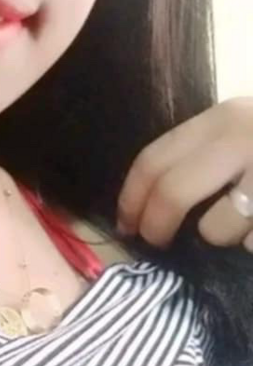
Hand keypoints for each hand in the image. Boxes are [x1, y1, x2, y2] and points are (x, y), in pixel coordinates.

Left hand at [116, 98, 252, 251]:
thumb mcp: (244, 132)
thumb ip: (205, 156)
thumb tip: (156, 206)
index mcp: (220, 120)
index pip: (154, 159)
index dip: (131, 199)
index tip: (125, 226)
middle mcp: (239, 138)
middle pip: (172, 192)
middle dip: (156, 228)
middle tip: (158, 244)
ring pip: (214, 229)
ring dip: (222, 239)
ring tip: (245, 226)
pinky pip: (250, 244)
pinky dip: (252, 245)